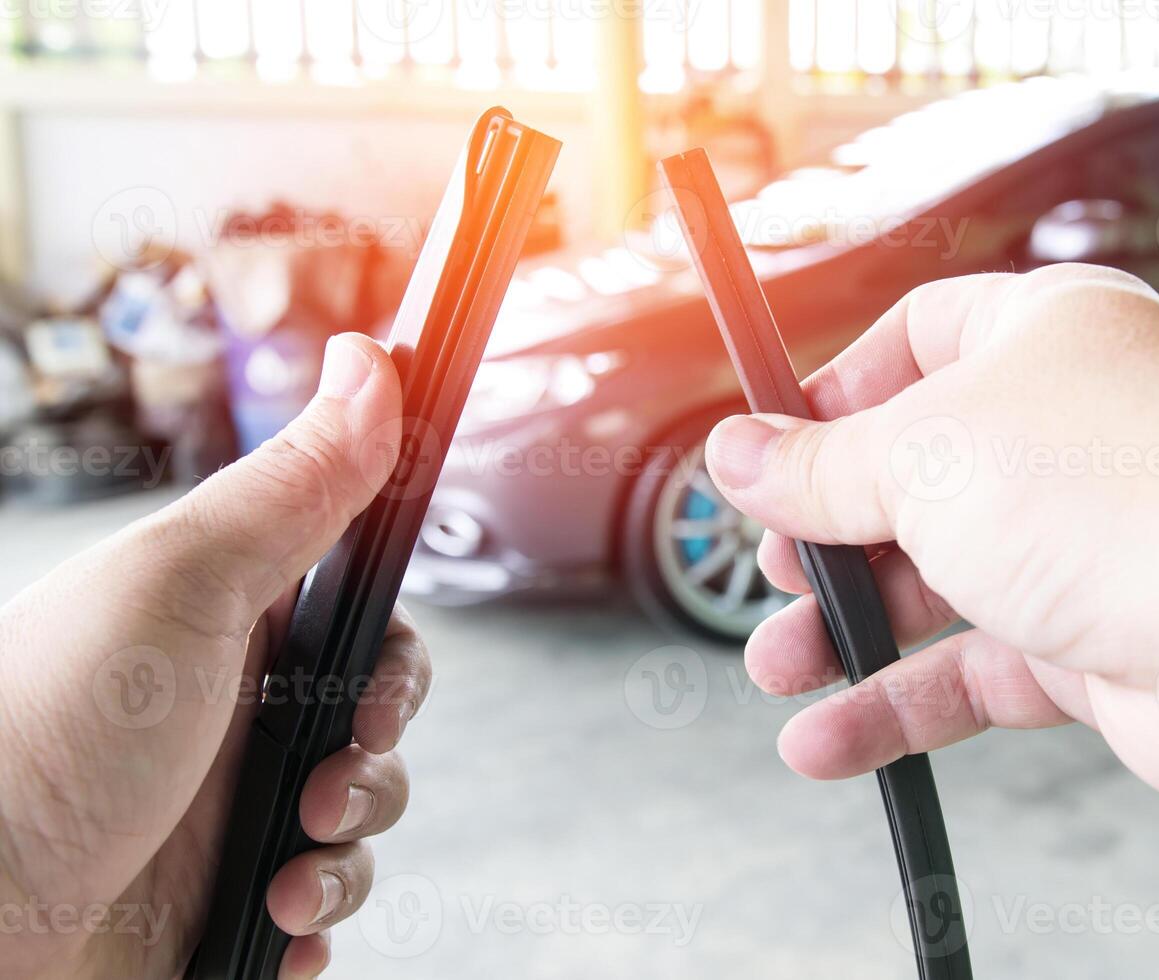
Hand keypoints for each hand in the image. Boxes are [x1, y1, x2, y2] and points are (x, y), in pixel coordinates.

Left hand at [0, 334, 429, 977]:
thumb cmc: (41, 736)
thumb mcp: (184, 585)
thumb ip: (297, 483)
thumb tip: (373, 360)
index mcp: (224, 624)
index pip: (361, 619)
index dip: (392, 660)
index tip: (376, 691)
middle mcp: (228, 712)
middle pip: (374, 723)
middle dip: (375, 763)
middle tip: (325, 784)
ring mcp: (224, 806)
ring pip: (359, 817)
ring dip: (349, 851)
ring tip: (288, 874)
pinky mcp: (220, 894)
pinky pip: (318, 904)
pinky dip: (315, 921)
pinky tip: (275, 925)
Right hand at [705, 264, 1158, 867]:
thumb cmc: (1137, 491)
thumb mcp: (923, 453)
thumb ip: (818, 466)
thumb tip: (734, 455)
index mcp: (1041, 339)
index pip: (917, 342)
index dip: (835, 395)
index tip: (772, 450)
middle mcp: (1070, 436)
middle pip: (916, 477)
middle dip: (831, 532)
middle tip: (777, 567)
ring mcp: (1089, 546)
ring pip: (941, 586)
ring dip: (848, 633)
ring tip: (776, 666)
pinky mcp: (1101, 648)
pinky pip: (976, 674)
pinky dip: (899, 707)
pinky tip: (831, 736)